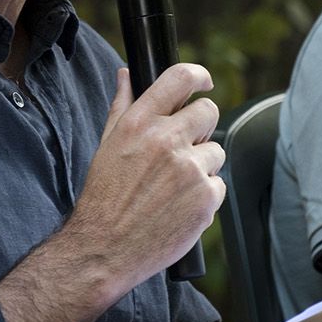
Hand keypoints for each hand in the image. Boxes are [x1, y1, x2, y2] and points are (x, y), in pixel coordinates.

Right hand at [62, 63, 223, 293]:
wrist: (104, 247)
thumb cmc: (103, 196)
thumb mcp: (107, 144)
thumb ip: (122, 105)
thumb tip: (127, 74)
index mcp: (140, 122)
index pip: (180, 78)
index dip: (199, 76)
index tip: (204, 83)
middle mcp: (166, 140)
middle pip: (209, 111)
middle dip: (200, 127)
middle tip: (183, 147)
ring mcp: (190, 169)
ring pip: (216, 151)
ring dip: (201, 165)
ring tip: (172, 187)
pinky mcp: (206, 198)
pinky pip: (218, 185)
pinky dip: (204, 196)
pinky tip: (178, 206)